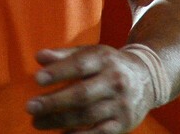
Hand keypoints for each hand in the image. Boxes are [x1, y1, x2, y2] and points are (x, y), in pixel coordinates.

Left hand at [26, 45, 154, 132]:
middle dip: (55, 102)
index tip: (37, 79)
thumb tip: (39, 57)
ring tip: (37, 123)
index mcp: (105, 59)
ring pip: (88, 115)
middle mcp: (115, 81)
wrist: (149, 78)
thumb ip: (64, 56)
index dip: (59, 72)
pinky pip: (100, 133)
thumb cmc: (108, 65)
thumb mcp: (91, 53)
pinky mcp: (124, 123)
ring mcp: (121, 104)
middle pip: (82, 94)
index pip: (80, 65)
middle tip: (30, 107)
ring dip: (60, 121)